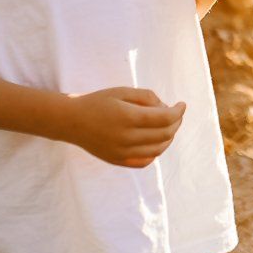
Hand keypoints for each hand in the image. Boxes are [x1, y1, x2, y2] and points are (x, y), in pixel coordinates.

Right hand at [64, 87, 186, 167]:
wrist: (71, 121)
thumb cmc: (98, 102)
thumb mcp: (122, 91)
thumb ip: (147, 97)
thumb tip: (167, 108)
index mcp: (127, 117)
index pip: (165, 118)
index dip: (178, 111)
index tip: (182, 104)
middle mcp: (126, 137)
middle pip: (164, 134)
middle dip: (176, 123)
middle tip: (176, 114)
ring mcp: (122, 152)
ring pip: (158, 149)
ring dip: (169, 137)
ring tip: (168, 126)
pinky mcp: (118, 161)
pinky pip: (145, 161)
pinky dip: (156, 151)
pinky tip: (155, 140)